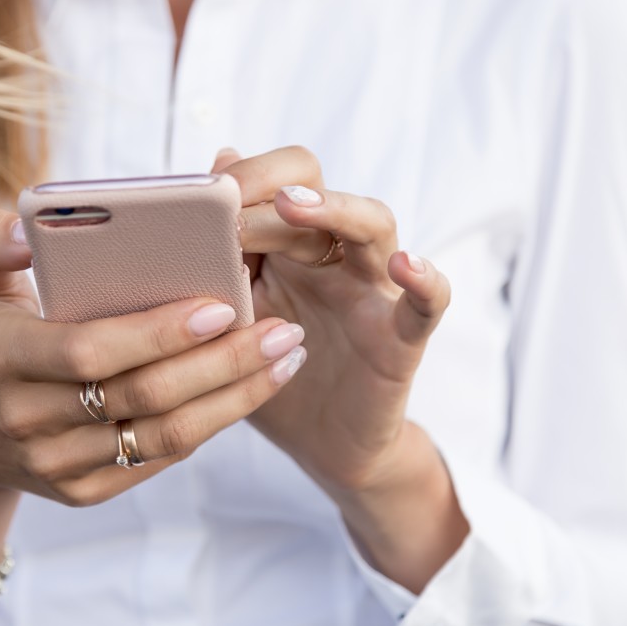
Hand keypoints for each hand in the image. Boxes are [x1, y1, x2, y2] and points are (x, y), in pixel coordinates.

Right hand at [0, 208, 305, 584]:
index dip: (158, 333)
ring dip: (234, 398)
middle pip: (142, 396)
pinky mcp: (82, 491)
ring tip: (285, 358)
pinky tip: (248, 390)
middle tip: (282, 329)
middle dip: (221, 364)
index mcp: (0, 357)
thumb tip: (32, 229)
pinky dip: (210, 424)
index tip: (222, 306)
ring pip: (162, 436)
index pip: (90, 351)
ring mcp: (55, 464)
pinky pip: (158, 459)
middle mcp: (25, 420)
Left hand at [212, 147, 450, 495]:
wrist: (319, 445)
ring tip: (294, 207)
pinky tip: (407, 265)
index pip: (278, 183)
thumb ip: (218, 261)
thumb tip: (201, 184)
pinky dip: (425, 281)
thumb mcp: (229, 320)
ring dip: (334, 210)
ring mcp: (371, 292)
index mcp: (288, 247)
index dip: (244, 180)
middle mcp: (334, 258)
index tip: (202, 193)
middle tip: (227, 200)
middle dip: (269, 191)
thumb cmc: (269, 374)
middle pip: (318, 193)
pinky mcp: (400, 339)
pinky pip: (425, 305)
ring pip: (373, 227)